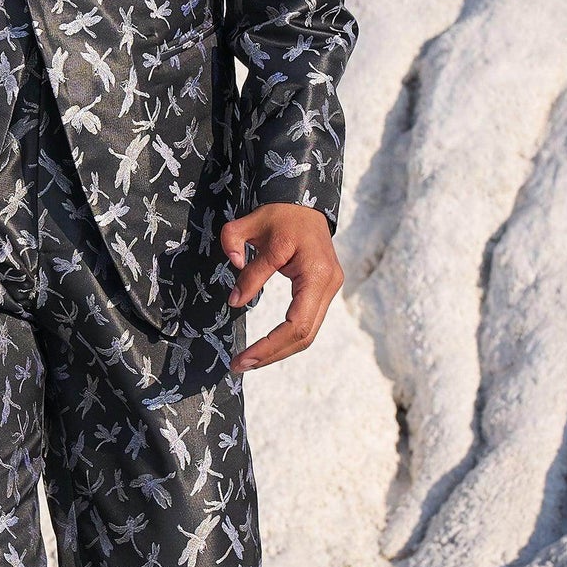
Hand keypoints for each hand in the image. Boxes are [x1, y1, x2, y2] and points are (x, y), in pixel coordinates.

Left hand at [218, 203, 343, 373]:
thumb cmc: (278, 212)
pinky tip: (264, 347)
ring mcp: (330, 288)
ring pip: (308, 334)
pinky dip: (285, 339)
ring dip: (278, 351)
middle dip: (271, 355)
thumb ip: (242, 261)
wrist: (304, 200)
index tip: (241, 357)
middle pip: (305, 336)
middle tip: (239, 366)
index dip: (268, 344)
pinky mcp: (323, 290)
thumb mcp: (252, 229)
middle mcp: (329, 283)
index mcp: (316, 271)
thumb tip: (236, 301)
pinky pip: (306, 322)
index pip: (295, 323)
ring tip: (248, 361)